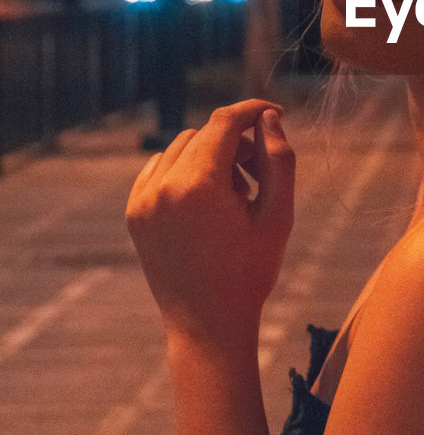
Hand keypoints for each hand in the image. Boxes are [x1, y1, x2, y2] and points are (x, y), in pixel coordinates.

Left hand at [126, 100, 294, 347]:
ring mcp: (142, 200)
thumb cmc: (250, 272)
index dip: (252, 110)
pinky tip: (207, 201)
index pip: (224, 121)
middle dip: (235, 141)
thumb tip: (269, 118)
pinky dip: (185, 170)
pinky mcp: (134, 212)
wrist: (207, 325)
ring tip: (235, 194)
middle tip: (259, 173)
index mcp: (199, 186)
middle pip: (204, 133)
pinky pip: (160, 168)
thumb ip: (279, 160)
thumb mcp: (278, 216)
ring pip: (181, 147)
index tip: (274, 112)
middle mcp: (163, 186)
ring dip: (211, 155)